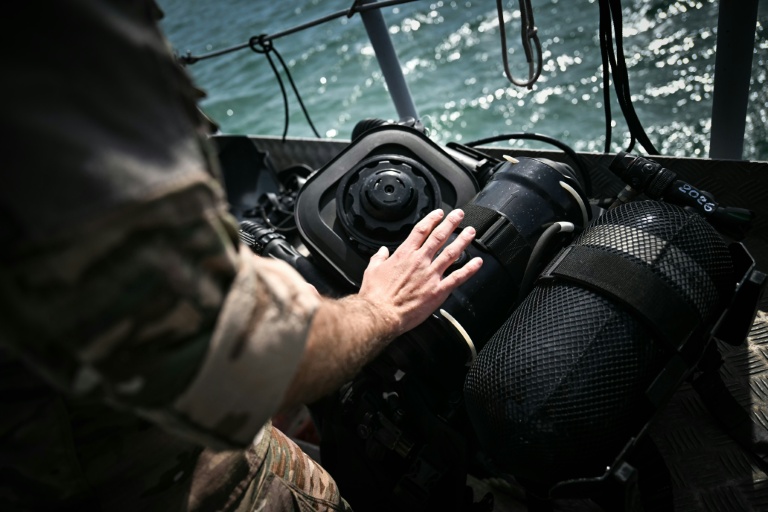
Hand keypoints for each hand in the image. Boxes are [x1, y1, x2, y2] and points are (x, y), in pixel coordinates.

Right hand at [357, 208, 482, 335]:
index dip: (432, 219)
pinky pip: (458, 277)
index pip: (421, 230)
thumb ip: (379, 258)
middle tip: (459, 215)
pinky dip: (469, 269)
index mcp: (404, 254)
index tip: (439, 214)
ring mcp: (431, 275)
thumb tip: (382, 251)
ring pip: (451, 252)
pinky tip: (477, 262)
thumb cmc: (376, 295)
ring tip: (470, 232)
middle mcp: (420, 261)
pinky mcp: (438, 290)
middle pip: (439, 236)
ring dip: (463, 240)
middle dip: (451, 223)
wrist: (381, 314)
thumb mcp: (372, 270)